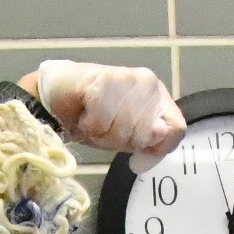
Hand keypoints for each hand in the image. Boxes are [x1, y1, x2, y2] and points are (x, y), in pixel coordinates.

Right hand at [32, 60, 185, 157]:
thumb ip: (148, 141)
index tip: (135, 155)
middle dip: (119, 141)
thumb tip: (159, 132)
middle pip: (145, 134)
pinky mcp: (104, 77)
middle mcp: (149, 83)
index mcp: (159, 98)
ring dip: (101, 133)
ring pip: (123, 128)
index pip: (176, 129)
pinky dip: (89, 125)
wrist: (57, 98)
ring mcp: (128, 77)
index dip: (157, 148)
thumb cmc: (94, 118)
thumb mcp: (125, 139)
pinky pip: (102, 120)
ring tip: (92, 120)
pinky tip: (84, 113)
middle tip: (104, 128)